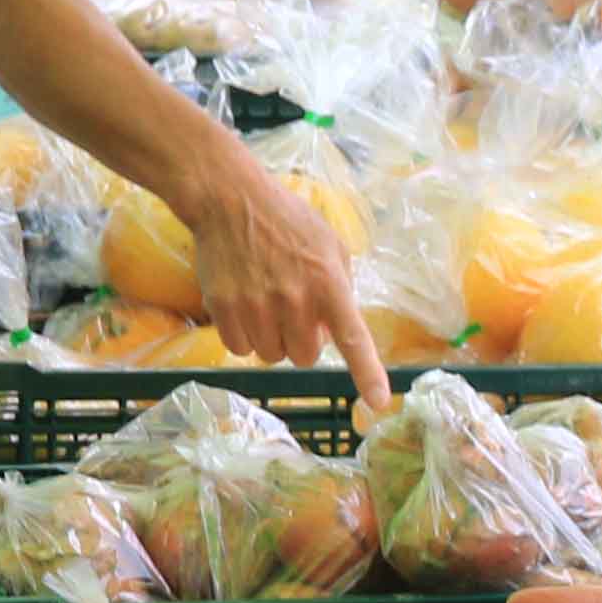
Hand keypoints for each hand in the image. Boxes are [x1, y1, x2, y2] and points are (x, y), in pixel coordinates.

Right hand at [182, 141, 390, 390]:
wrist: (230, 199)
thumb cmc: (287, 221)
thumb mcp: (330, 245)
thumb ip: (340, 288)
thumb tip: (334, 330)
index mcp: (328, 283)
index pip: (353, 338)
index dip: (367, 373)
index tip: (377, 402)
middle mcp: (294, 300)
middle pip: (305, 357)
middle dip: (302, 340)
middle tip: (293, 312)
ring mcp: (256, 307)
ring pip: (271, 355)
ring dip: (271, 338)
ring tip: (266, 302)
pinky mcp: (224, 309)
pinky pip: (240, 349)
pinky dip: (243, 335)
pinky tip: (243, 305)